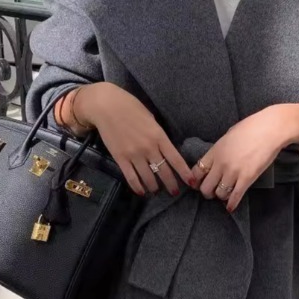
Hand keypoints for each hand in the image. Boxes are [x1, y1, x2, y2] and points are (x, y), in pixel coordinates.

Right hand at [74, 82, 195, 196]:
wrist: (106, 106)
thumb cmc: (130, 107)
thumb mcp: (151, 119)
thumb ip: (158, 135)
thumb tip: (163, 148)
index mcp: (159, 136)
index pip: (176, 159)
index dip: (185, 173)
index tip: (192, 182)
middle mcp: (149, 148)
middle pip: (164, 171)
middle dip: (171, 185)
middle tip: (174, 192)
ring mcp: (134, 155)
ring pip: (148, 178)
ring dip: (154, 187)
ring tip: (156, 191)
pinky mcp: (120, 159)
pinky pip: (131, 178)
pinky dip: (137, 187)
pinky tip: (141, 192)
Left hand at [191, 104, 298, 211]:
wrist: (270, 129)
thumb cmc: (251, 128)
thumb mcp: (228, 136)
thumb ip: (220, 149)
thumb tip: (217, 158)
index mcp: (215, 151)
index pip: (196, 171)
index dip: (196, 180)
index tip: (198, 183)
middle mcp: (221, 163)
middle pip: (205, 186)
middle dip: (207, 192)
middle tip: (212, 191)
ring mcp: (234, 172)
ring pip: (219, 194)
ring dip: (221, 196)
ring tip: (224, 195)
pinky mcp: (247, 178)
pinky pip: (235, 196)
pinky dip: (232, 204)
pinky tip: (230, 207)